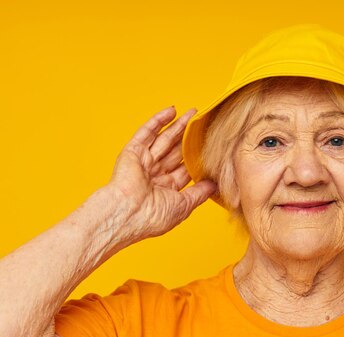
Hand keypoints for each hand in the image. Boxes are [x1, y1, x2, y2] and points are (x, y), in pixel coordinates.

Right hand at [107, 106, 215, 242]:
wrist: (127, 214)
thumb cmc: (152, 217)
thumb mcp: (184, 206)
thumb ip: (199, 193)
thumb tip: (214, 185)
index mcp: (165, 189)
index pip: (184, 169)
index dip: (197, 158)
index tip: (211, 147)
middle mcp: (155, 175)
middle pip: (176, 151)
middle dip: (189, 138)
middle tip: (203, 123)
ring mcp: (144, 162)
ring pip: (164, 139)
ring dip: (178, 125)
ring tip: (193, 113)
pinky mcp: (133, 152)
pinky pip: (147, 133)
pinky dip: (158, 121)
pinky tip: (171, 110)